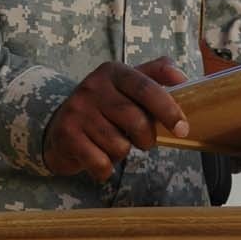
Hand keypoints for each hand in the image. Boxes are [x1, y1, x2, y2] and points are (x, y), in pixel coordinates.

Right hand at [43, 56, 189, 182]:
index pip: (146, 88)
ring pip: (119, 145)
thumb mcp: (126, 85)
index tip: (183, 129)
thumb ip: (155, 75)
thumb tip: (182, 77)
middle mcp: (92, 87)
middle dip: (146, 139)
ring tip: (111, 144)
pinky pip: (101, 163)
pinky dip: (105, 167)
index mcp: (113, 72)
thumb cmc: (103, 108)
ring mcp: (77, 111)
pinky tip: (97, 157)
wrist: (58, 128)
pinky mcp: (67, 135)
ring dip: (121, 152)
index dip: (168, 109)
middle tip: (141, 140)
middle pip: (136, 121)